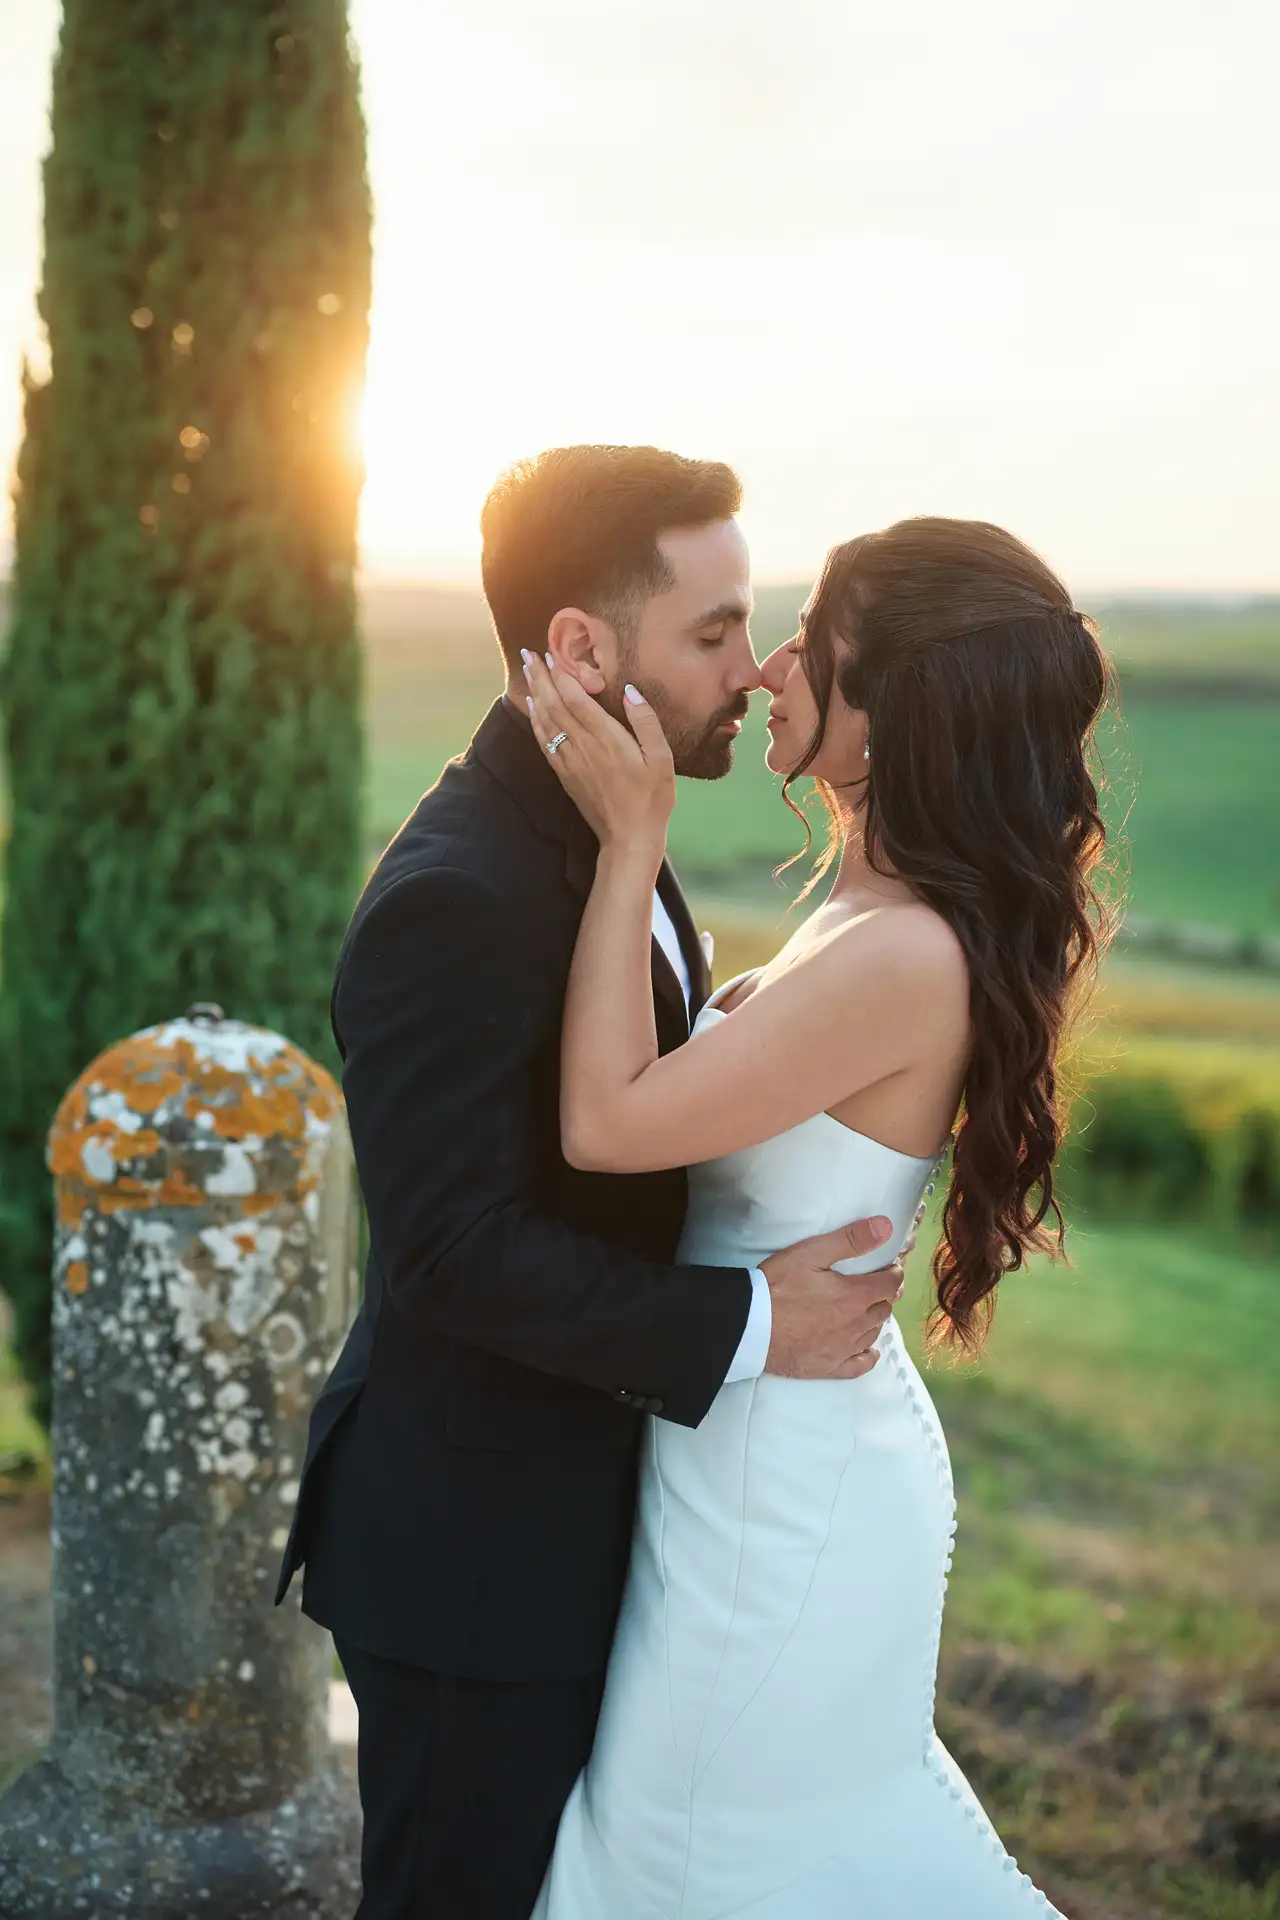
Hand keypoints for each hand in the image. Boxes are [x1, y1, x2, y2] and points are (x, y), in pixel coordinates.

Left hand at [523, 651, 675, 853]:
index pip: (576, 698)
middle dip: (541, 677)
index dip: (562, 675)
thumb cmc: (651, 798)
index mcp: (607, 739)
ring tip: (527, 673)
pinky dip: (536, 721)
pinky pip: (545, 742)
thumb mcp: (662, 759)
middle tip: (529, 654)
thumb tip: (630, 690)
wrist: (629, 838)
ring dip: (535, 694)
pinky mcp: (565, 775)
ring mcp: (570, 762)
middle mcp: (583, 747)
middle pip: (555, 705)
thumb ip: (646, 722)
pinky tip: (534, 709)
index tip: (552, 654)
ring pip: (546, 722)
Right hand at [761, 1216, 903, 1379]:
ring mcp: (844, 1349)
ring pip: (874, 1333)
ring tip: (867, 1309)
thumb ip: (850, 1240)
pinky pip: (860, 1365)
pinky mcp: (829, 1367)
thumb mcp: (812, 1252)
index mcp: (855, 1296)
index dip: (894, 1273)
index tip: (890, 1267)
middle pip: (884, 1309)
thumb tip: (885, 1227)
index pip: (890, 1284)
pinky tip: (868, 1350)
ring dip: (875, 1319)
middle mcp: (856, 1325)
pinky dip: (868, 1356)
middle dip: (884, 1294)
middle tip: (876, 1285)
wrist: (752, 1325)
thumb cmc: (779, 1285)